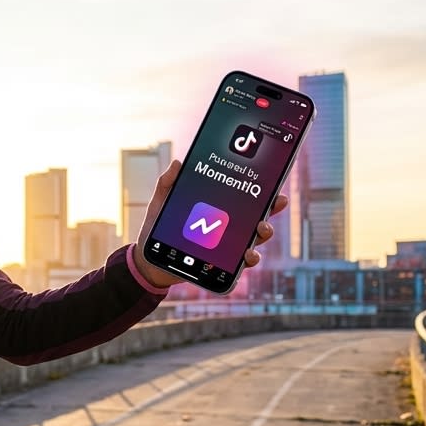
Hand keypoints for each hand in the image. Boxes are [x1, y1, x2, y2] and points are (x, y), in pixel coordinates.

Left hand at [132, 159, 288, 286]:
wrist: (149, 258)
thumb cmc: (157, 228)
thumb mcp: (161, 202)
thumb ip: (167, 183)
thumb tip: (177, 162)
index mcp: (217, 208)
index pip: (243, 197)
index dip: (261, 190)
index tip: (273, 182)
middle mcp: (227, 226)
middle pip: (256, 215)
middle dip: (271, 208)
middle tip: (276, 202)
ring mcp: (226, 245)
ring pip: (254, 238)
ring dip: (264, 233)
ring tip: (261, 228)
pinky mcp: (221, 262)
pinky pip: (241, 262)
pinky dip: (250, 258)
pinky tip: (248, 255)